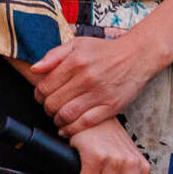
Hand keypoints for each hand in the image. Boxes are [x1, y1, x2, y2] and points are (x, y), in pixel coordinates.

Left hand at [30, 30, 155, 136]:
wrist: (137, 55)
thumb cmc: (106, 50)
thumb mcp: (78, 44)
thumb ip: (54, 55)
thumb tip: (34, 69)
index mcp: (76, 61)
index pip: (44, 86)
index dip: (39, 94)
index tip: (43, 96)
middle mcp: (86, 78)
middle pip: (53, 103)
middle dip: (47, 108)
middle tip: (51, 107)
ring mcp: (99, 94)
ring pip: (66, 115)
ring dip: (57, 120)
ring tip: (59, 117)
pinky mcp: (111, 106)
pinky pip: (85, 124)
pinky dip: (72, 129)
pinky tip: (68, 127)